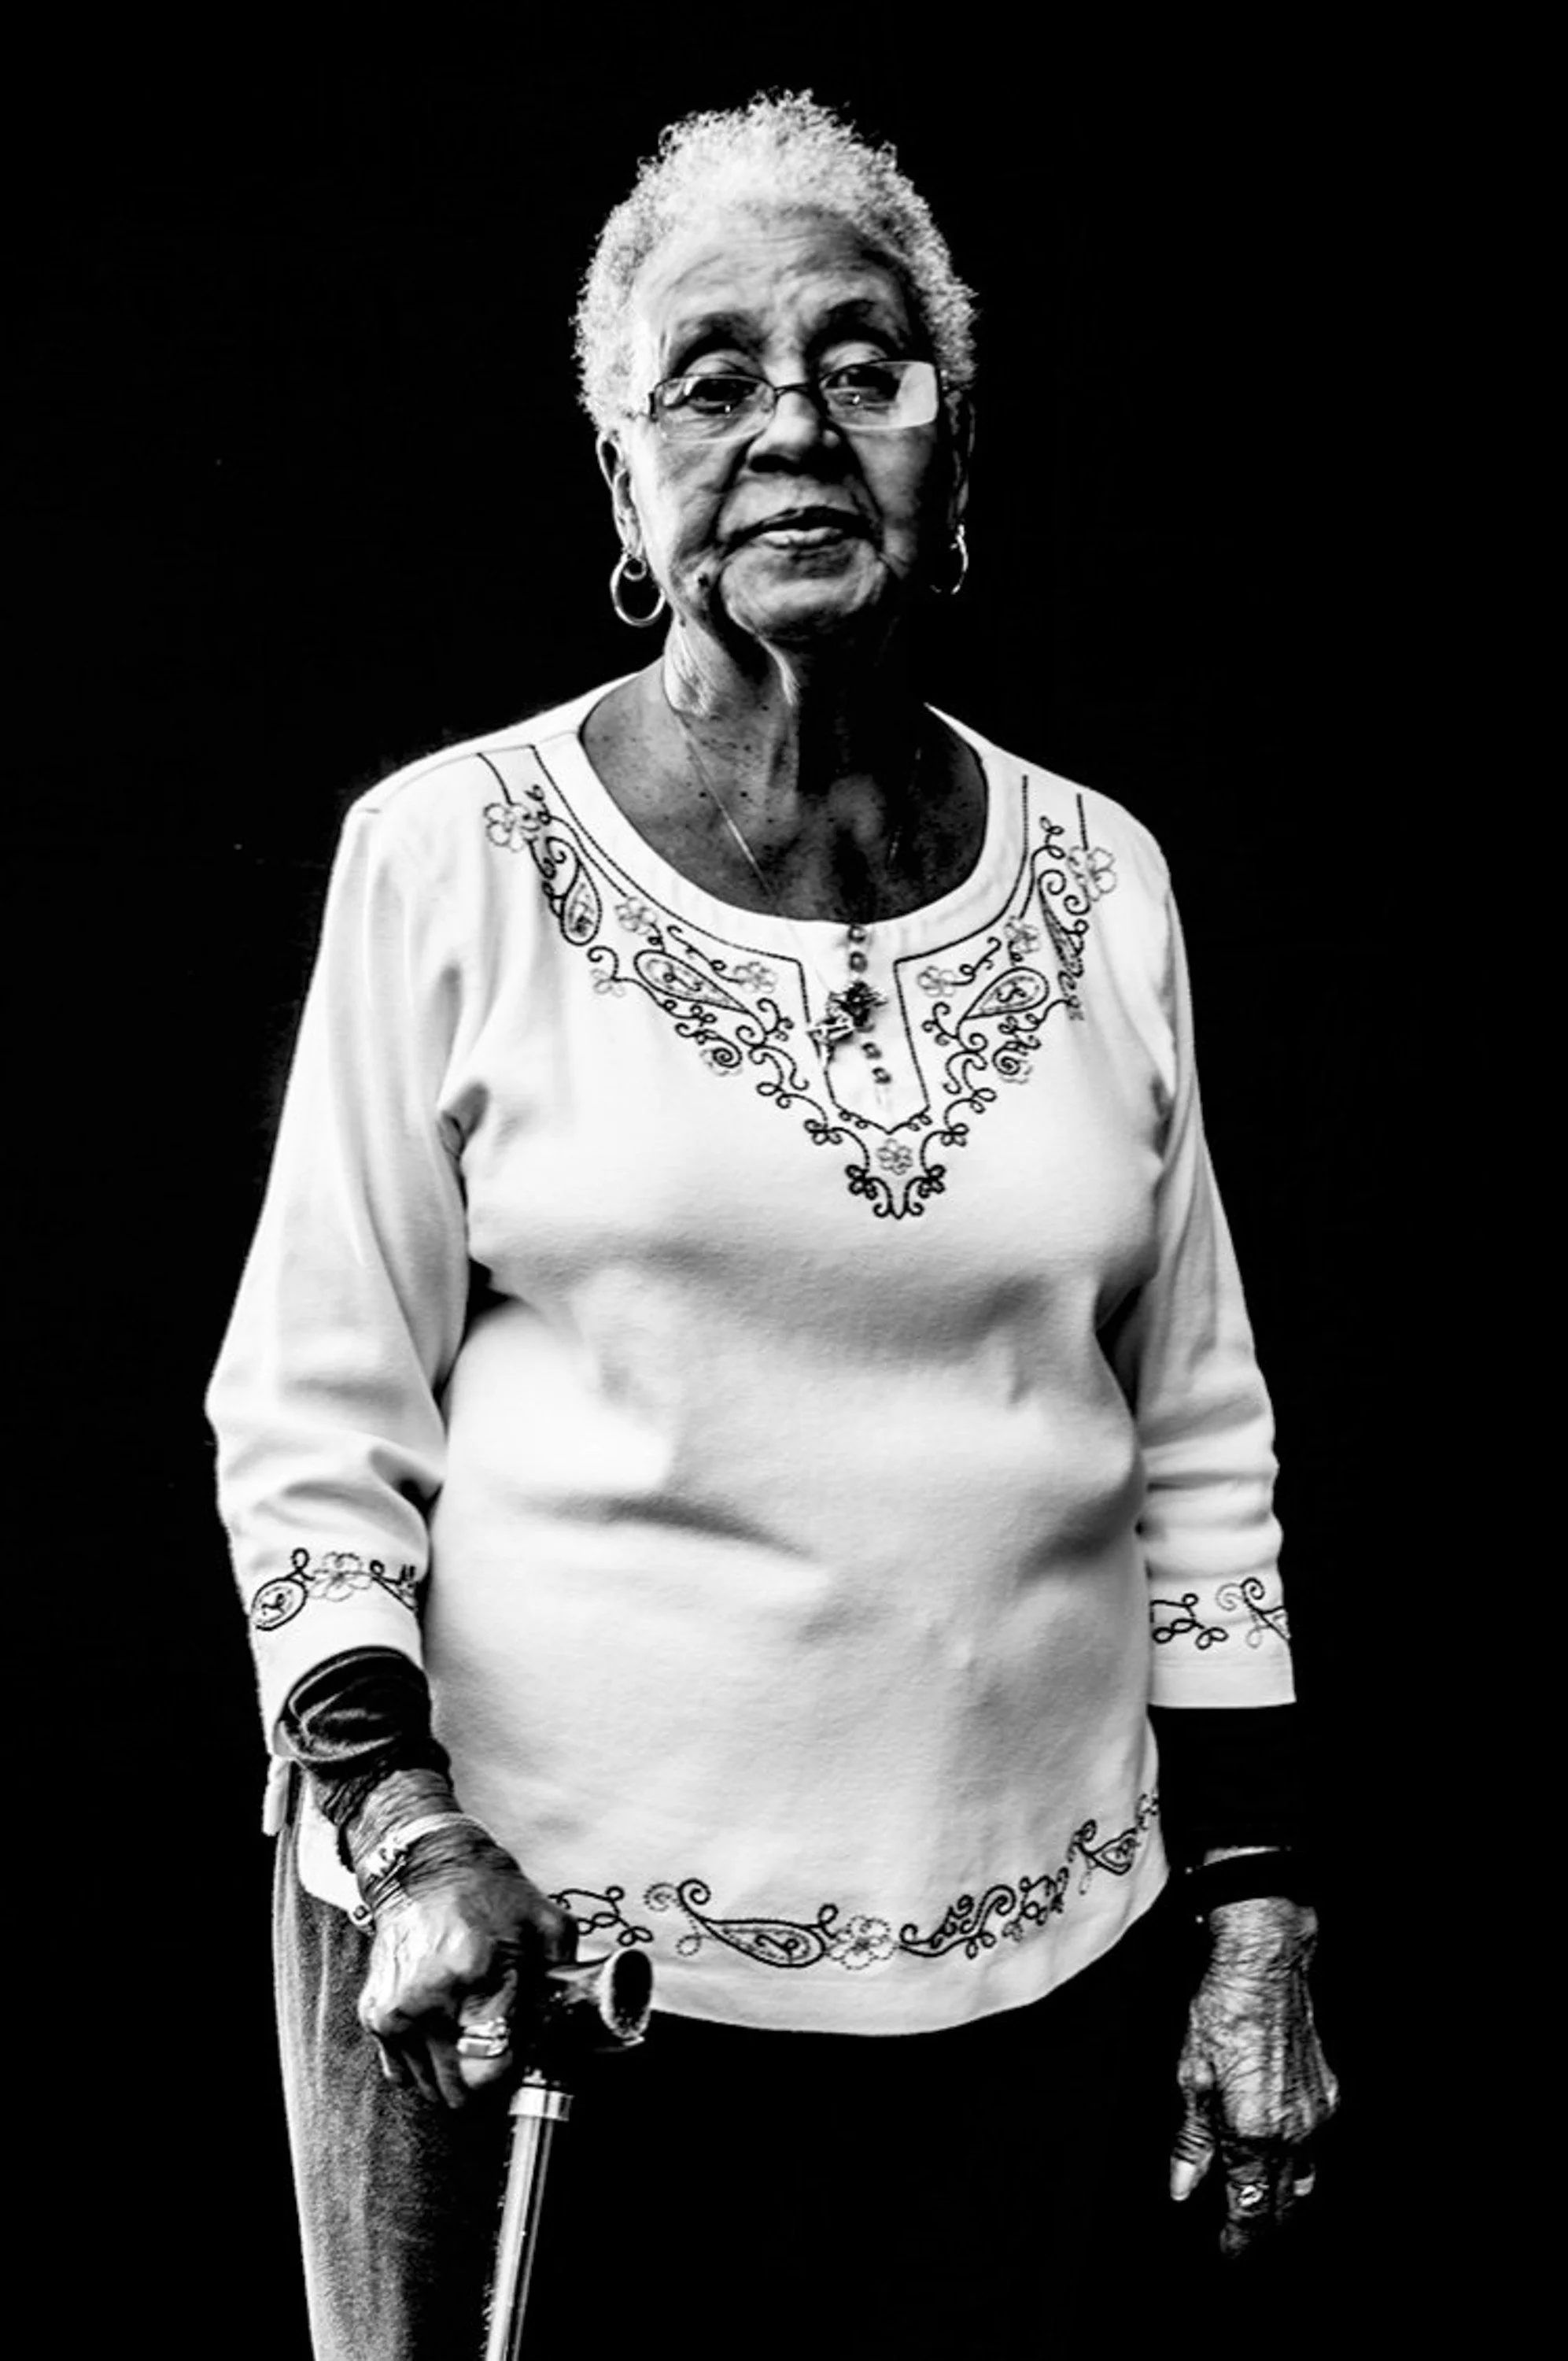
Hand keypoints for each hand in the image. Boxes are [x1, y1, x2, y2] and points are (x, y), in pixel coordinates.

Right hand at [349, 1770, 577, 2107]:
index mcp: (477, 1975)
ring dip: (455, 2072)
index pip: (492, 2069)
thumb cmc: (492, 1897)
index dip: (515, 2073)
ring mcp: (396, 2012)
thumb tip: (570, 2039)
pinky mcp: (375, 2017)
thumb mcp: (548, 1930)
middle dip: (487, 2078)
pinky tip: (445, 2028)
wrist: (425, 1869)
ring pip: (431, 2087)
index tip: (523, 2054)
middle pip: (460, 2090)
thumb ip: (564, 1987)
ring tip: (473, 2030)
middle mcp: (428, 2000)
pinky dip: (427, 2061)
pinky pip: (404, 2072)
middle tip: (502, 2045)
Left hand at [1170, 1894, 1339, 2256]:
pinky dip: (1296, 2158)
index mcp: (1253, 2134)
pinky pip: (1315, 2145)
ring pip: (1305, 2180)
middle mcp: (1293, 2134)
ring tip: (1258, 2202)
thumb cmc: (1221, 2014)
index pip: (1250, 2211)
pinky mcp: (1328, 2097)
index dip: (1238, 2239)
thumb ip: (1190, 2142)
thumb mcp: (1189, 2078)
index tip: (1226, 2252)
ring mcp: (1316, 2117)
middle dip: (1261, 2226)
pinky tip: (1276, 2151)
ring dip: (1283, 2198)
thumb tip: (1183, 2189)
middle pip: (1282, 2206)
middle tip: (1239, 2234)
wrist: (1266, 1967)